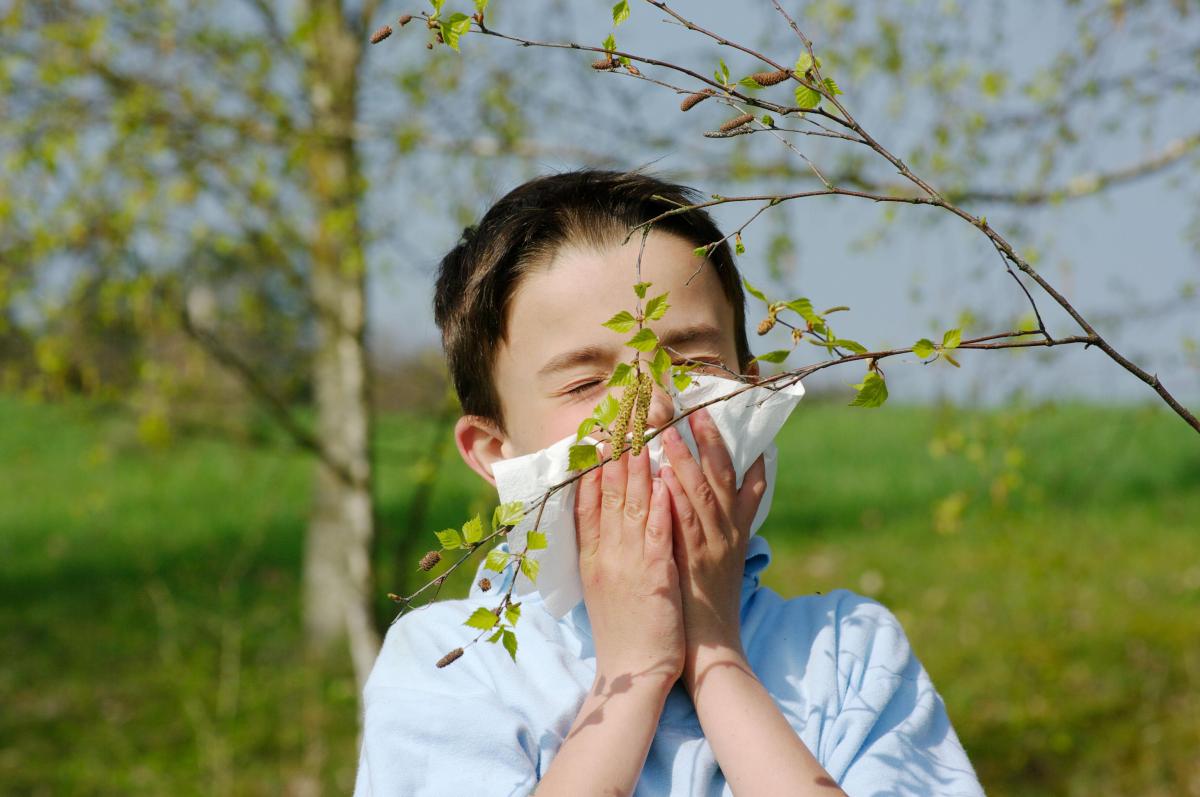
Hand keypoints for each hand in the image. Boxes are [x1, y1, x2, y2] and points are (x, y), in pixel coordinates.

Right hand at [574, 443, 685, 689]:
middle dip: (615, 454)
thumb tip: (604, 517)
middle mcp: (605, 555)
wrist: (631, 674)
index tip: (596, 435)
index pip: (585, 502)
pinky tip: (665, 481)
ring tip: (642, 435)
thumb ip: (601, 550)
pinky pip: (657, 535)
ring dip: (638, 469)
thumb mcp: (601, 585)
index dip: (590, 466)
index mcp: (591, 557)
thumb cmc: (622, 630)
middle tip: (621, 419)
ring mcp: (628, 564)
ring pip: (632, 507)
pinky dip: (660, 507)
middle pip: (608, 495)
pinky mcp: (655, 577)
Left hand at [658, 407, 767, 691]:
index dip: (734, 445)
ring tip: (672, 426)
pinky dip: (676, 496)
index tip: (721, 410)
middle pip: (722, 474)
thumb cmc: (706, 603)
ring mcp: (713, 544)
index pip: (743, 480)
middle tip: (691, 405)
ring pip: (703, 491)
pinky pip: (685, 522)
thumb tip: (698, 496)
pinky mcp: (694, 561)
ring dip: (687, 457)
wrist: (711, 648)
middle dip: (707, 437)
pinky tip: (664, 474)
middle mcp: (728, 531)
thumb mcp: (718, 559)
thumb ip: (715, 526)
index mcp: (735, 529)